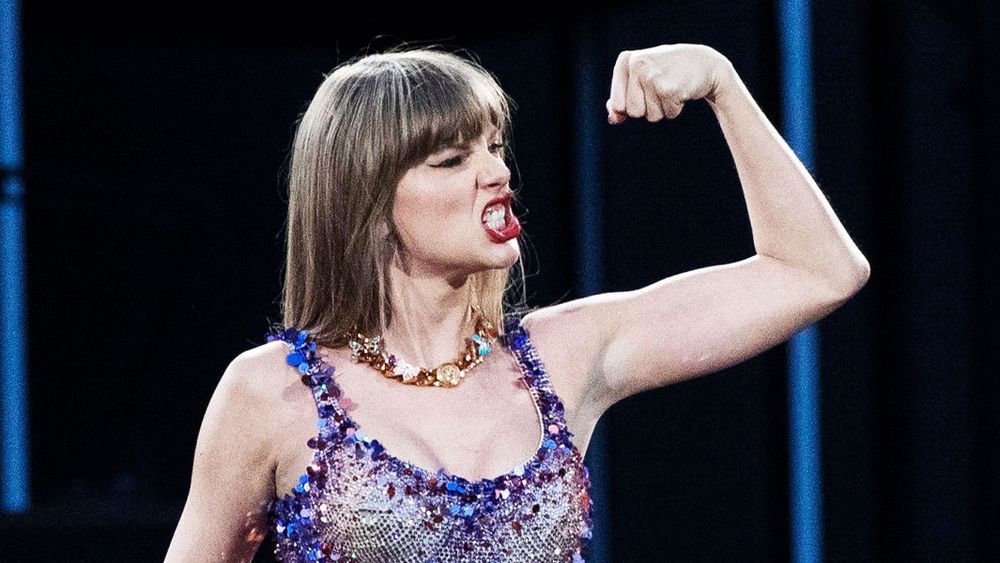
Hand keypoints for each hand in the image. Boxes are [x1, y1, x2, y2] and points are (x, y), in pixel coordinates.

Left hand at [606, 43, 732, 123]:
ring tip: (672, 88)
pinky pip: (668, 114)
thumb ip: (621, 97)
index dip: (631, 105)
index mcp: (626, 60)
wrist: (704, 63)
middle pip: (633, 112)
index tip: (645, 89)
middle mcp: (637, 64)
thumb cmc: (668, 73)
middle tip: (662, 87)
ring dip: (663, 109)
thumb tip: (614, 118)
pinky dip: (676, 109)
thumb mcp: (642, 78)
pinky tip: (682, 91)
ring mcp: (652, 76)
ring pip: (650, 116)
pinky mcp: (668, 88)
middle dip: (648, 108)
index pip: (617, 104)